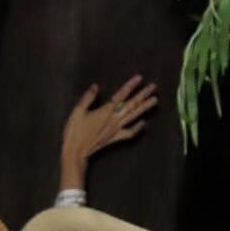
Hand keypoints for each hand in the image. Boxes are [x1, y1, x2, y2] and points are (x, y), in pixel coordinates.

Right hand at [59, 74, 158, 189]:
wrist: (76, 152)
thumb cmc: (75, 132)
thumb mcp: (77, 111)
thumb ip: (88, 97)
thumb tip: (96, 86)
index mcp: (105, 111)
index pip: (121, 95)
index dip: (131, 85)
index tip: (140, 78)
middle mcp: (114, 119)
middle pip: (131, 105)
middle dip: (143, 95)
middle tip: (153, 87)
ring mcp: (116, 129)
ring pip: (134, 116)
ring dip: (145, 108)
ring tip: (155, 100)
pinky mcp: (115, 138)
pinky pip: (129, 133)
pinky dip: (138, 128)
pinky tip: (144, 123)